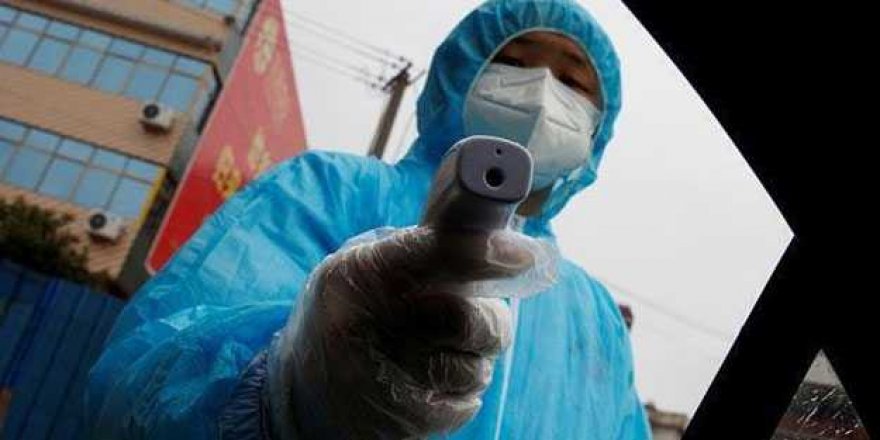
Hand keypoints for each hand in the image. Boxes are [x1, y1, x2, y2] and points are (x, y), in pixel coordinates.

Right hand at [274, 227, 535, 438]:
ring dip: (473, 358)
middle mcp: (370, 327)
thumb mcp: (364, 269)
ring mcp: (388, 379)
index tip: (524, 254)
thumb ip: (422, 253)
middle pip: (469, 319)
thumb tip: (497, 241)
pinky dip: (460, 390)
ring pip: (477, 365)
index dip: (485, 254)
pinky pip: (468, 400)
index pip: (434, 256)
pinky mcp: (407, 421)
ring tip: (437, 354)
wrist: (302, 395)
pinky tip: (427, 382)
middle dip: (489, 318)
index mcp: (361, 275)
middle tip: (478, 316)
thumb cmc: (349, 317)